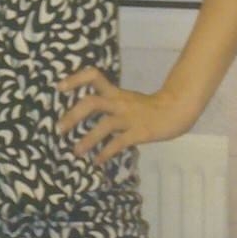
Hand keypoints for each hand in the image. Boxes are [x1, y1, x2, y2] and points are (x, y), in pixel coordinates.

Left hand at [57, 66, 199, 165]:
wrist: (177, 110)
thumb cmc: (150, 107)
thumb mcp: (127, 101)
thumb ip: (110, 105)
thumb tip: (87, 116)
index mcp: (116, 92)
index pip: (94, 76)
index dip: (75, 79)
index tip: (59, 87)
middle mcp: (120, 102)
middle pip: (92, 102)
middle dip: (73, 115)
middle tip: (59, 129)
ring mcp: (130, 117)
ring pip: (104, 125)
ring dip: (87, 139)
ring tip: (76, 152)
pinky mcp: (139, 132)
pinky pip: (119, 143)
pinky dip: (105, 153)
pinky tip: (97, 162)